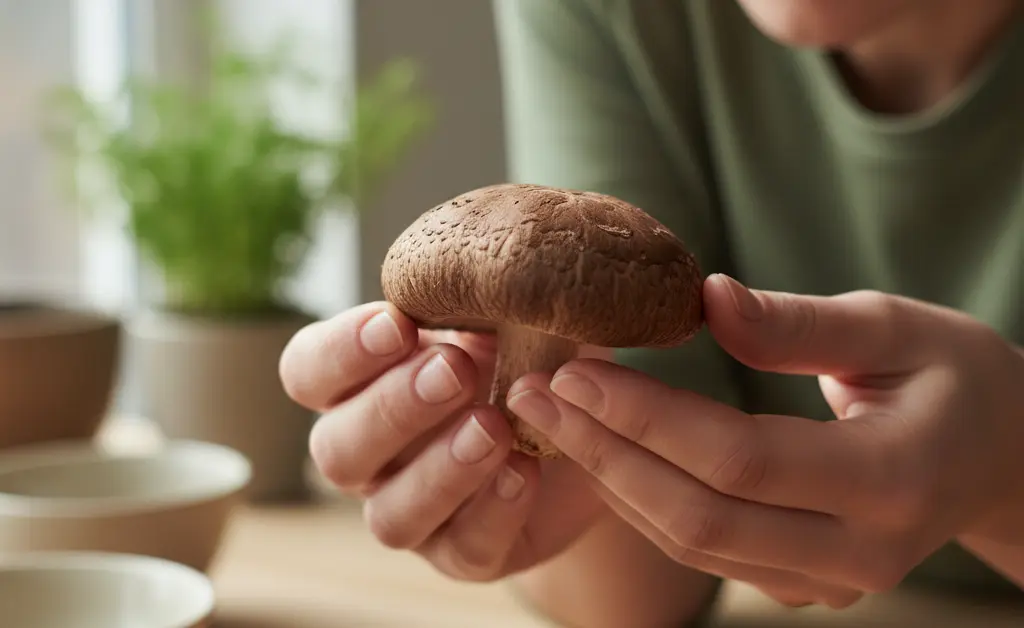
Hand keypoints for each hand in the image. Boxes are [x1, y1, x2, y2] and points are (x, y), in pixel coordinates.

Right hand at [278, 303, 605, 580]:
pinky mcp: (464, 553)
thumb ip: (485, 292)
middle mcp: (370, 454)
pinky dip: (492, 511)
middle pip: (336, 449)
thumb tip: (495, 265)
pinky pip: (462, 549)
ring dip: (439, 470)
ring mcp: (412, 509)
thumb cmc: (528, 351)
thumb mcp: (510, 310)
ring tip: (493, 428)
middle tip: (454, 368)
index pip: (308, 371)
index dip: (341, 352)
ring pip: (389, 515)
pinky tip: (526, 471)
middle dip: (394, 407)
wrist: (588, 427)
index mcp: (360, 384)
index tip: (399, 321)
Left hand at [506, 275, 1023, 607]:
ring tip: (546, 417)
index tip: (572, 369)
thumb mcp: (898, 327)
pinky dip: (642, 502)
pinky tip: (600, 451)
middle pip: (698, 516)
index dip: (646, 416)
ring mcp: (828, 582)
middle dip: (604, 454)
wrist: (1001, 457)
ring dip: (610, 479)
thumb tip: (701, 298)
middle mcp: (859, 550)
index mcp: (892, 479)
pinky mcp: (801, 583)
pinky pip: (703, 551)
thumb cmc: (956, 377)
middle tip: (530, 395)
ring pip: (690, 544)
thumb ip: (798, 322)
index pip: (739, 458)